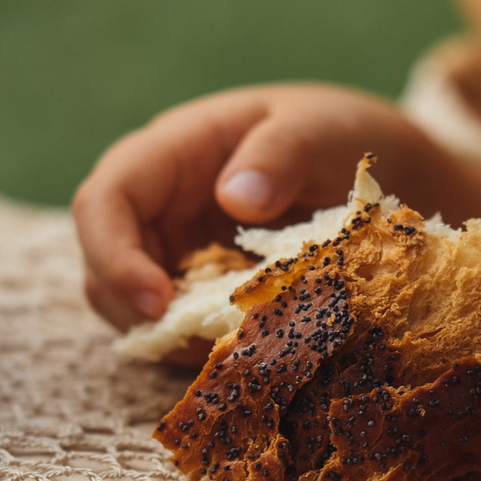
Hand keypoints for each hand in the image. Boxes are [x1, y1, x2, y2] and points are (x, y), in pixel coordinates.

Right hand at [71, 83, 450, 329]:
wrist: (376, 166)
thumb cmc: (336, 134)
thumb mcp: (318, 130)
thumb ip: (280, 154)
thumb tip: (235, 199)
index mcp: (172, 152)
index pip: (105, 201)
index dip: (114, 255)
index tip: (158, 303)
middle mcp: (159, 205)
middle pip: (104, 265)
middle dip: (139, 313)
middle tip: (200, 346)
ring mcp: (176, 250)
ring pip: (134, 308)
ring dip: (171, 338)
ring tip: (236, 349)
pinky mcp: (201, 289)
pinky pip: (180, 329)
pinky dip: (204, 348)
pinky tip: (252, 350)